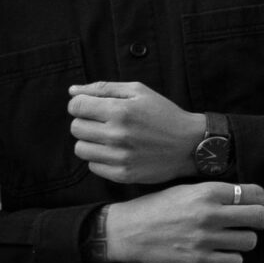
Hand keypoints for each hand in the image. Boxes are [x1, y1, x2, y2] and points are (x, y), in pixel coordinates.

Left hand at [68, 81, 202, 184]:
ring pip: (80, 149)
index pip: (75, 106)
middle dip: (85, 123)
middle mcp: (118, 134)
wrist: (191, 144)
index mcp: (120, 110)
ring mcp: (120, 156)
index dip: (80, 105)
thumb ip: (103, 88)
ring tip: (109, 138)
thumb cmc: (164, 114)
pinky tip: (116, 152)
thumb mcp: (138, 91)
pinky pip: (92, 166)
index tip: (91, 108)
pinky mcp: (123, 174)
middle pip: (75, 128)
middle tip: (103, 123)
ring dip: (90, 142)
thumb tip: (72, 90)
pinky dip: (100, 159)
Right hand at [101, 181, 263, 262]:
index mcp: (206, 192)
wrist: (125, 231)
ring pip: (250, 241)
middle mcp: (208, 213)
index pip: (254, 193)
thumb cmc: (154, 208)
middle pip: (260, 217)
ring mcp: (205, 238)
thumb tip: (248, 199)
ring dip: (244, 241)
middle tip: (253, 223)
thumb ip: (214, 193)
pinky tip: (220, 253)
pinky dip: (231, 258)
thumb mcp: (183, 191)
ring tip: (229, 239)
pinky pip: (235, 261)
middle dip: (262, 221)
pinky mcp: (199, 260)